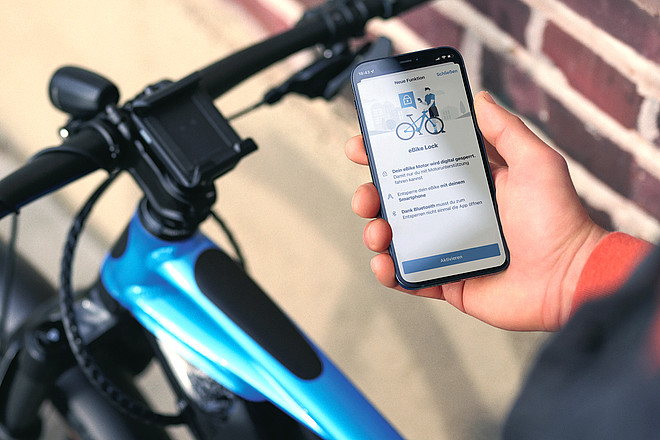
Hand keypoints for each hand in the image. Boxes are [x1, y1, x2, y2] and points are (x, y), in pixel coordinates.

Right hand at [346, 91, 607, 330]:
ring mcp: (447, 248)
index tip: (365, 145)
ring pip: (396, 237)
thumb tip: (479, 99)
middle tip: (367, 195)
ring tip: (379, 232)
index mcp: (467, 185)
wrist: (569, 278)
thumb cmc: (558, 219)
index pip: (419, 164)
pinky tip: (387, 264)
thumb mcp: (535, 162)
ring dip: (375, 232)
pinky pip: (409, 276)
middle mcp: (452, 214)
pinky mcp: (448, 281)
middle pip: (398, 200)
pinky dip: (390, 272)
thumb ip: (505, 131)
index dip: (388, 154)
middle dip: (372, 194)